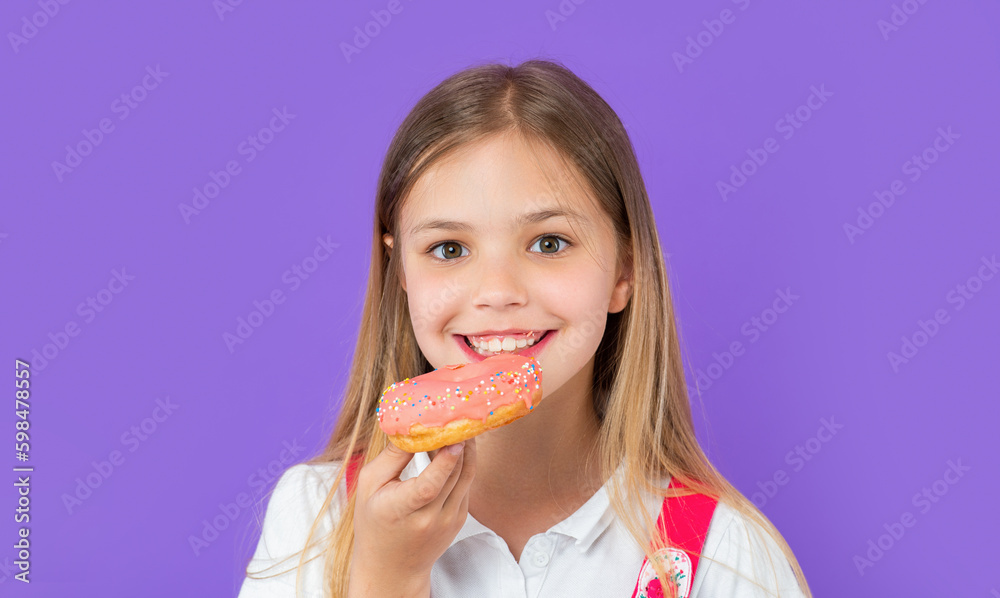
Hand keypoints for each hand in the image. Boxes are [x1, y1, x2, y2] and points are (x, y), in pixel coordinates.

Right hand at [349, 438, 476, 594]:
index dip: (444, 462)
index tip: (453, 439)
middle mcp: (430, 518)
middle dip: (459, 442)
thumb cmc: (374, 521)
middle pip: (454, 475)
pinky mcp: (459, 519)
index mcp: (401, 510)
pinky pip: (467, 484)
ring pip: (466, 477)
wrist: (391, 567)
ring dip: (466, 448)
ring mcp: (449, 520)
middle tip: (458, 414)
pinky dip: (463, 462)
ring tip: (459, 424)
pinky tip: (455, 445)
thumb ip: (391, 456)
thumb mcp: (369, 485)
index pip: (429, 487)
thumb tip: (410, 425)